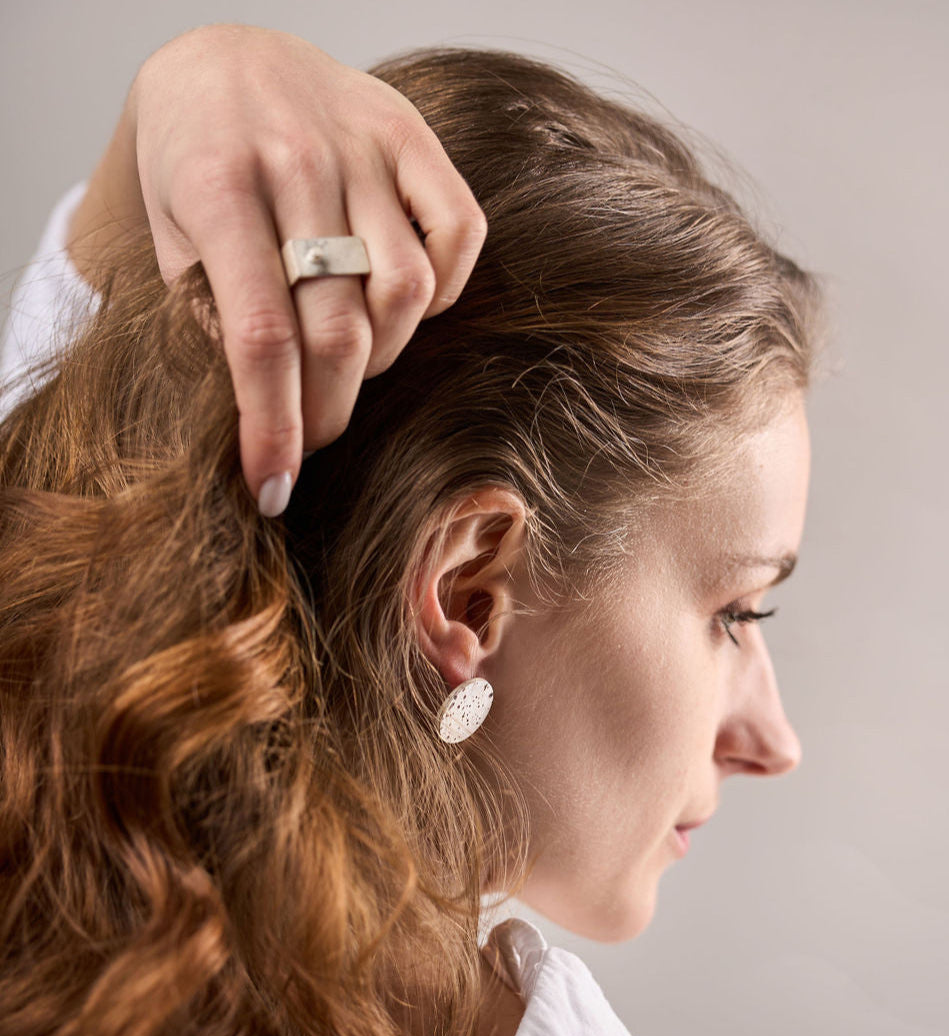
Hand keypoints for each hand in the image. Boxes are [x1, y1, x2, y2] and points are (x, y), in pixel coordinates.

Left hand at [130, 24, 486, 513]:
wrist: (226, 60)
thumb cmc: (194, 162)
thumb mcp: (171, 240)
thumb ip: (214, 319)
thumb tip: (268, 413)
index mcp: (218, 188)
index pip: (260, 338)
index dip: (274, 428)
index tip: (274, 487)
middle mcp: (297, 163)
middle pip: (339, 330)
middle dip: (330, 411)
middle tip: (315, 436)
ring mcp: (364, 147)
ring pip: (405, 292)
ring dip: (383, 355)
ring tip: (351, 359)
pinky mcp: (414, 137)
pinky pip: (459, 235)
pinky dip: (443, 292)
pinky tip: (402, 305)